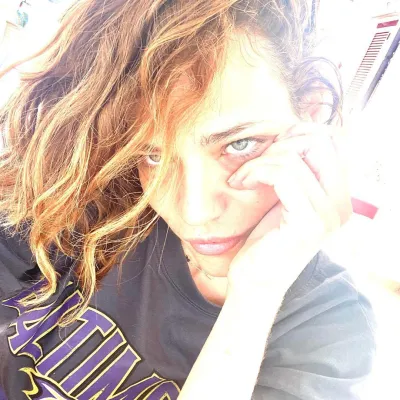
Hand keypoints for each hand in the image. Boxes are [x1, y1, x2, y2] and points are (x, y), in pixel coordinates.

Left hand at [226, 122, 351, 295]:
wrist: (254, 281)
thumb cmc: (265, 240)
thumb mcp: (284, 199)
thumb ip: (296, 171)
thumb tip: (292, 133)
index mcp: (339, 197)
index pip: (331, 141)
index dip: (298, 134)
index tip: (269, 150)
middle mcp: (341, 205)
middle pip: (319, 141)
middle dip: (280, 144)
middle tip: (255, 164)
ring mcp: (328, 215)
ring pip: (293, 158)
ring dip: (257, 163)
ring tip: (241, 179)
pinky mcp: (308, 223)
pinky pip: (281, 174)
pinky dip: (255, 172)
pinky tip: (239, 184)